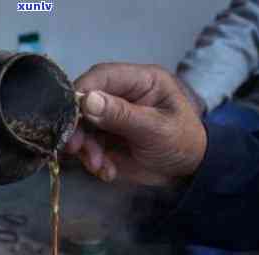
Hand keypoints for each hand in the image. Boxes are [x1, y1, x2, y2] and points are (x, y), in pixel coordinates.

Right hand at [68, 63, 206, 186]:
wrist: (189, 173)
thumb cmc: (183, 142)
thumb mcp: (156, 128)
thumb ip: (122, 115)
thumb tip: (87, 100)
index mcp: (139, 81)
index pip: (102, 76)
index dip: (81, 91)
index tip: (69, 112)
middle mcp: (121, 96)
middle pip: (85, 103)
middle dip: (78, 126)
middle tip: (76, 147)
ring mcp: (111, 119)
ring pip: (82, 128)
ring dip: (85, 148)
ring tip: (99, 165)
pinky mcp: (105, 140)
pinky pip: (88, 147)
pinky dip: (93, 161)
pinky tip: (107, 172)